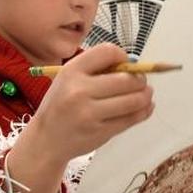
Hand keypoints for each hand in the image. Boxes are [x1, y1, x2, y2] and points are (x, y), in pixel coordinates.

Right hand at [27, 43, 154, 164]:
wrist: (46, 140)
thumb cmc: (60, 106)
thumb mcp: (68, 79)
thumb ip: (95, 69)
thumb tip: (133, 66)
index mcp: (71, 71)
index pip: (108, 52)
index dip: (123, 56)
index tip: (127, 63)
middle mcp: (80, 90)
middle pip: (127, 79)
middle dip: (140, 79)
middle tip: (141, 81)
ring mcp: (90, 113)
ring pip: (134, 100)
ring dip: (146, 95)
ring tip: (146, 94)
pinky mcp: (100, 132)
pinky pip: (132, 119)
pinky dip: (144, 111)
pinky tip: (145, 107)